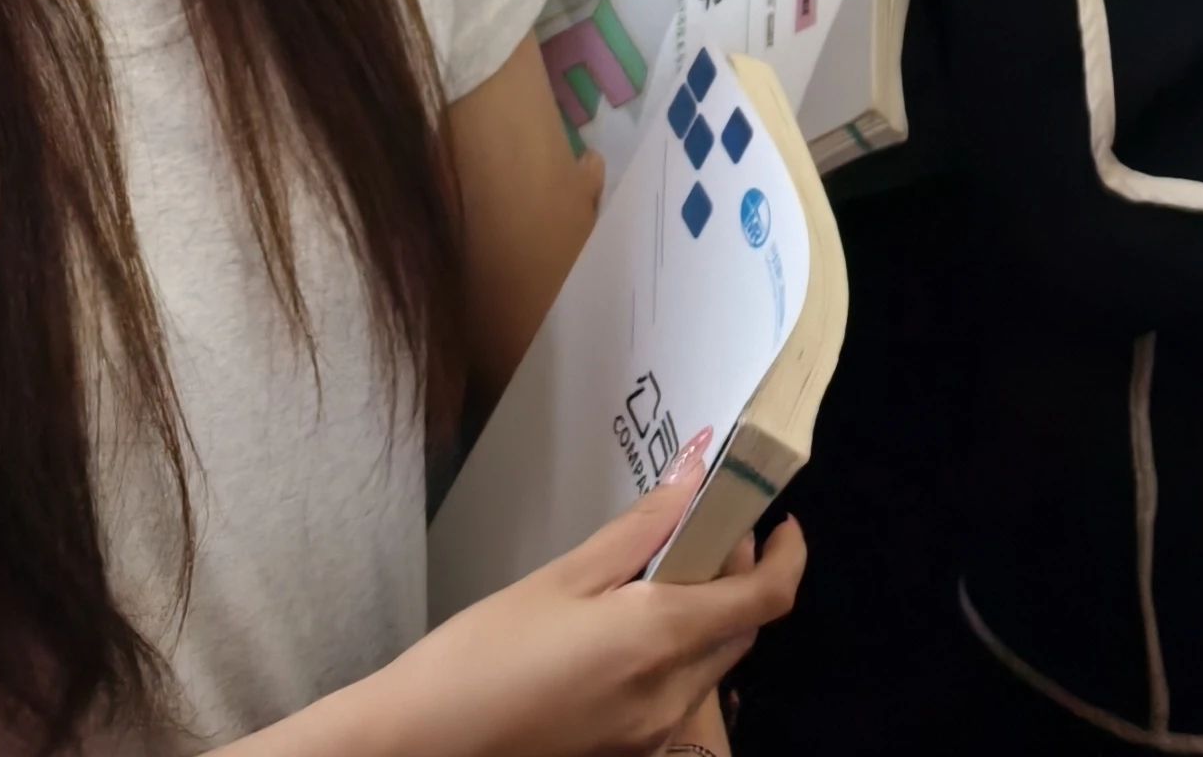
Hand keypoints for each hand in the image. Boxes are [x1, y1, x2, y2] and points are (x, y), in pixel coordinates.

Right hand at [343, 465, 800, 754]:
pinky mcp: (624, 754)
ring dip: (706, 619)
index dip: (787, 554)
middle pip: (742, 631)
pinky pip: (674, 699)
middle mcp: (670, 697)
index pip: (767, 597)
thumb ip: (640, 529)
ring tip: (660, 579)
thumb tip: (695, 473)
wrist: (414, 749)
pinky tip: (627, 636)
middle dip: (739, 578)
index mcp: (661, 642)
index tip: (779, 520)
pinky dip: (673, 658)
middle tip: (705, 535)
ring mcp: (649, 736)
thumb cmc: (478, 657)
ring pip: (710, 666)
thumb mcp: (560, 580)